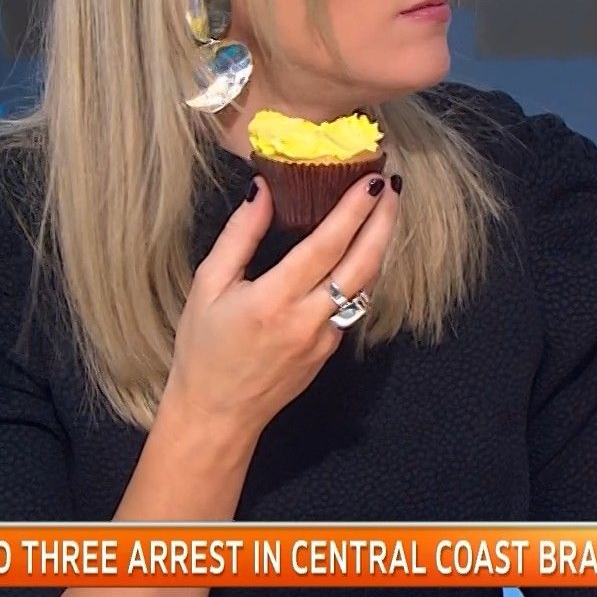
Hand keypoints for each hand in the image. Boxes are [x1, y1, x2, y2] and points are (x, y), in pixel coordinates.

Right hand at [162, 172, 398, 439]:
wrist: (217, 414)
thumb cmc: (204, 349)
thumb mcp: (207, 286)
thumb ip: (239, 236)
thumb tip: (262, 189)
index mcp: (274, 300)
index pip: (326, 246)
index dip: (353, 211)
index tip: (371, 181)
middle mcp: (307, 320)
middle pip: (362, 264)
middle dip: (383, 221)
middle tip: (392, 186)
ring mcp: (325, 339)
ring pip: (365, 285)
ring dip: (380, 245)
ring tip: (386, 210)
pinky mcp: (330, 351)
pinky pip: (353, 304)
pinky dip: (363, 272)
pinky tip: (362, 250)